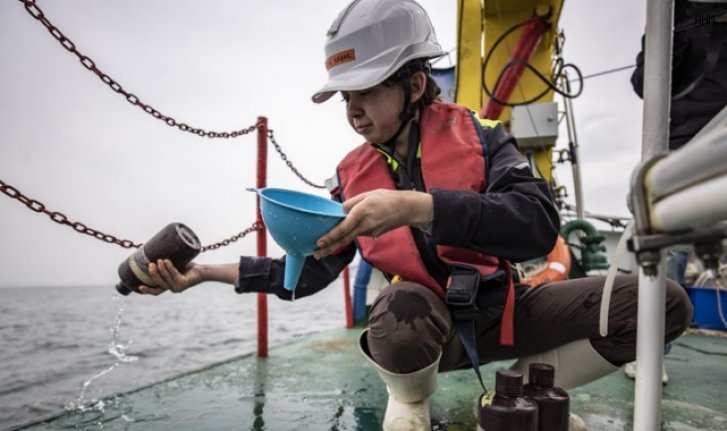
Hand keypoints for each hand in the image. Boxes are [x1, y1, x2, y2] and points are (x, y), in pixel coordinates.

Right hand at [138, 259, 202, 295]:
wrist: (203, 270)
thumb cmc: (188, 267)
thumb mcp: (174, 266)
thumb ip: (165, 264)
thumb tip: (153, 252)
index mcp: (169, 286)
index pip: (156, 291)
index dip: (147, 290)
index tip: (139, 286)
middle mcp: (172, 289)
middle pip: (159, 283)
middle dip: (153, 274)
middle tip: (151, 264)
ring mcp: (177, 287)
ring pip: (166, 278)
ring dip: (161, 269)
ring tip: (160, 260)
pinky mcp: (183, 283)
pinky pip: (174, 274)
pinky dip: (170, 268)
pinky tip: (167, 261)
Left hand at [313, 189, 432, 258]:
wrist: (407, 208)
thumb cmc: (387, 198)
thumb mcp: (367, 195)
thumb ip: (351, 203)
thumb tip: (338, 211)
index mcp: (362, 212)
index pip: (343, 227)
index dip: (331, 236)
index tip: (320, 241)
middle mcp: (365, 225)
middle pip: (344, 238)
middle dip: (329, 247)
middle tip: (316, 254)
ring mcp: (370, 232)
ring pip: (350, 237)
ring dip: (336, 242)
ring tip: (323, 249)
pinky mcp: (373, 235)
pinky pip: (358, 234)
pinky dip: (350, 235)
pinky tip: (348, 233)